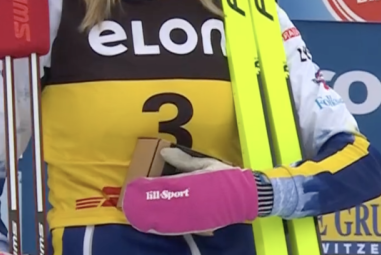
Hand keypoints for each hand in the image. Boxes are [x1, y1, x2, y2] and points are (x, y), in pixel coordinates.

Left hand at [121, 147, 259, 235]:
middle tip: (133, 204)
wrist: (248, 195)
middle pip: (166, 204)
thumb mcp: (205, 164)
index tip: (137, 185)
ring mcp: (198, 215)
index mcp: (195, 183)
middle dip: (149, 204)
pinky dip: (168, 227)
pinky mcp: (201, 224)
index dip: (152, 186)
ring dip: (155, 218)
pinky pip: (182, 227)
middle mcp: (194, 201)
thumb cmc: (226, 176)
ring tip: (140, 216)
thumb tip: (164, 152)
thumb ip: (184, 161)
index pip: (169, 184)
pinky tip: (156, 227)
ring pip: (172, 218)